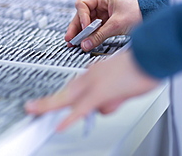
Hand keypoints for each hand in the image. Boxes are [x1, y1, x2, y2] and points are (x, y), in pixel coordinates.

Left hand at [24, 49, 159, 131]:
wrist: (150, 55)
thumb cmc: (140, 67)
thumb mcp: (120, 83)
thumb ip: (108, 95)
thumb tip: (102, 107)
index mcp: (93, 72)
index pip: (70, 87)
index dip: (56, 97)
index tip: (44, 103)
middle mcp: (89, 75)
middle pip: (64, 94)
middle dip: (46, 104)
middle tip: (32, 109)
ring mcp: (93, 83)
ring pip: (80, 104)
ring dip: (100, 108)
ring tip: (122, 94)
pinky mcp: (100, 92)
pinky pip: (81, 109)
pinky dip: (70, 119)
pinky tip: (59, 126)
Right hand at [65, 0, 141, 50]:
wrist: (152, 17)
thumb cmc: (138, 14)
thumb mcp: (117, 25)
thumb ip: (99, 35)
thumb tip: (85, 44)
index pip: (83, 5)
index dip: (82, 17)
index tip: (85, 28)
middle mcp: (101, 4)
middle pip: (82, 15)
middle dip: (76, 27)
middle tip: (70, 39)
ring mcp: (103, 13)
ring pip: (86, 22)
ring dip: (81, 32)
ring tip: (74, 43)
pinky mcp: (106, 22)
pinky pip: (94, 28)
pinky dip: (89, 35)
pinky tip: (84, 42)